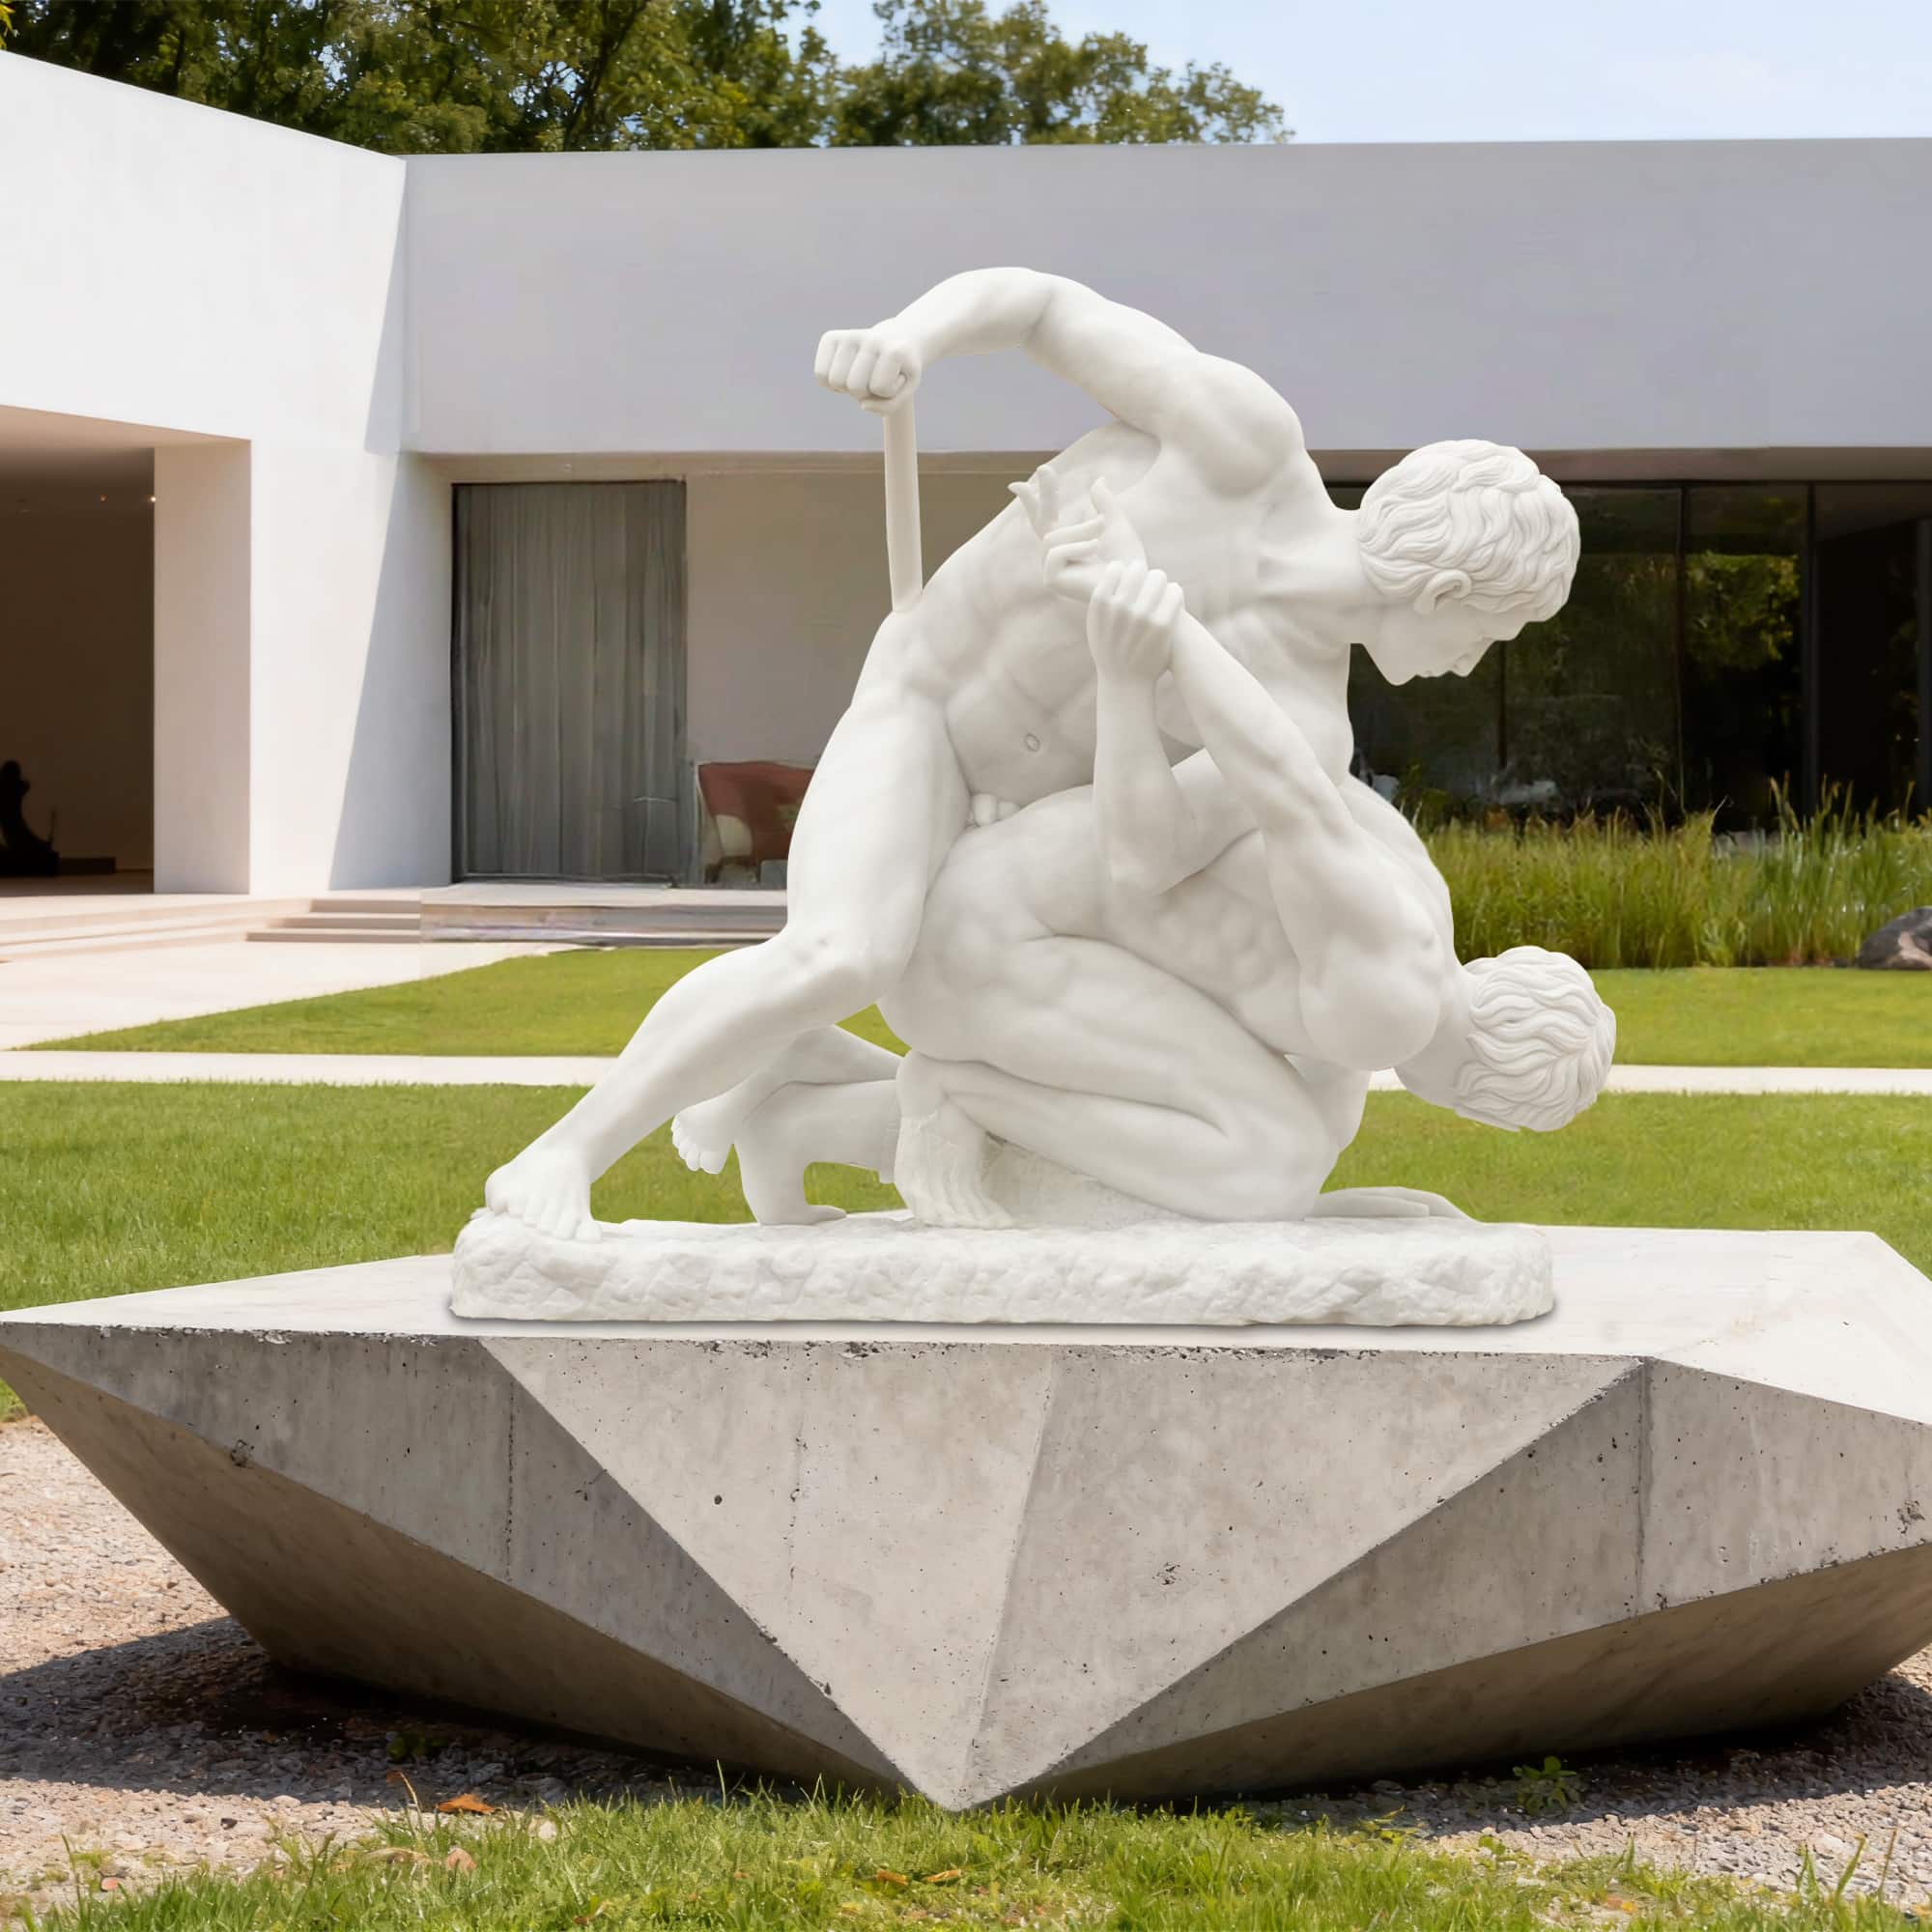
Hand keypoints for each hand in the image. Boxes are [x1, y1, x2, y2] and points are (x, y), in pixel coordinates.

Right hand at [814, 323, 921, 414]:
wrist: (896, 338)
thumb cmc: (900, 369)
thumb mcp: (906, 390)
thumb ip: (889, 406)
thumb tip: (862, 406)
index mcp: (894, 350)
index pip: (880, 388)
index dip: (888, 391)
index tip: (896, 376)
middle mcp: (870, 338)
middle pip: (854, 386)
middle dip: (864, 391)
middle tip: (874, 377)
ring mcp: (849, 336)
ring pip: (835, 381)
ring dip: (848, 388)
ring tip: (861, 375)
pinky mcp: (830, 337)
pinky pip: (820, 374)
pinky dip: (831, 383)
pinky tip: (846, 372)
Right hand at [1013, 471, 1147, 604]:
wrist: (1133, 582)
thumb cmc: (1127, 561)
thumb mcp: (1114, 523)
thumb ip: (1104, 503)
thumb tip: (1099, 480)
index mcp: (1067, 544)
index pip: (1044, 519)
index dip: (1031, 502)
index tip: (1015, 485)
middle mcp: (1055, 557)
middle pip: (1042, 521)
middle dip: (1045, 494)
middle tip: (1045, 468)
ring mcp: (1051, 570)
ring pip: (1054, 536)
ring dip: (1081, 529)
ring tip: (1101, 533)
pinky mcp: (1052, 580)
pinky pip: (1056, 552)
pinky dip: (1078, 546)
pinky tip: (1095, 550)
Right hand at [1087, 560, 1182, 682]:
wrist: (1124, 682)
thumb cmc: (1109, 649)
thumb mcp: (1095, 623)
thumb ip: (1103, 596)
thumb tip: (1117, 565)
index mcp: (1100, 603)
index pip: (1117, 567)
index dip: (1125, 574)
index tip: (1129, 585)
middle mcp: (1119, 607)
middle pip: (1139, 568)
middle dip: (1144, 577)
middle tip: (1147, 588)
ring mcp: (1142, 616)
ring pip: (1159, 576)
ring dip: (1160, 583)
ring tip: (1159, 595)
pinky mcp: (1163, 625)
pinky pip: (1175, 591)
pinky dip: (1174, 593)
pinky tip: (1170, 601)